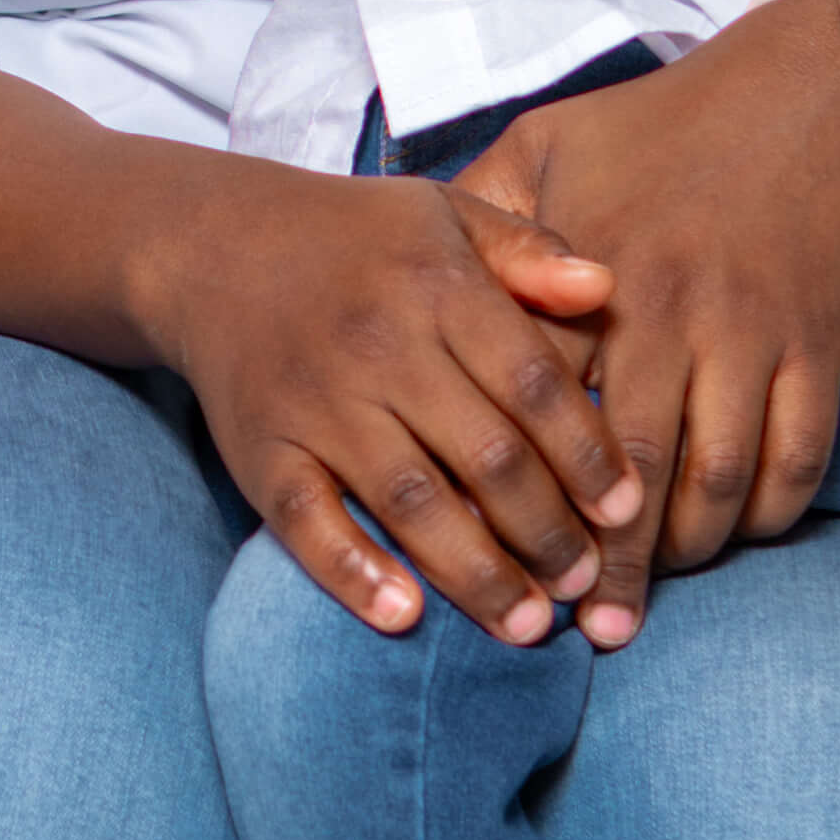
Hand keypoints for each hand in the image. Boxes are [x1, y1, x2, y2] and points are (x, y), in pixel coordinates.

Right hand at [149, 165, 642, 640]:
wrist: (211, 244)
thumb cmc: (354, 238)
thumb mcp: (445, 214)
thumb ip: (528, 253)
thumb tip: (607, 292)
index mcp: (437, 286)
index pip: (533, 384)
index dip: (589, 456)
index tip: (627, 513)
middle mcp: (379, 346)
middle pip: (485, 455)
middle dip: (547, 532)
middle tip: (587, 586)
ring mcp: (315, 401)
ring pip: (411, 500)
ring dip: (476, 573)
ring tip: (527, 626)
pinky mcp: (259, 447)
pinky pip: (306, 520)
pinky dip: (354, 571)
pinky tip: (404, 617)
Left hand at [450, 1, 839, 614]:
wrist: (800, 97)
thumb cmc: (655, 127)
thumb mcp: (545, 145)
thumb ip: (480, 222)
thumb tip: (409, 283)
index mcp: (592, 273)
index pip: (540, 406)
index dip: (515, 488)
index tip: (490, 552)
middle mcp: (672, 312)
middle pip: (630, 467)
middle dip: (605, 561)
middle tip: (579, 624)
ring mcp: (751, 334)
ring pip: (717, 478)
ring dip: (684, 552)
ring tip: (647, 597)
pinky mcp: (818, 346)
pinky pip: (799, 459)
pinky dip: (768, 513)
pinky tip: (733, 539)